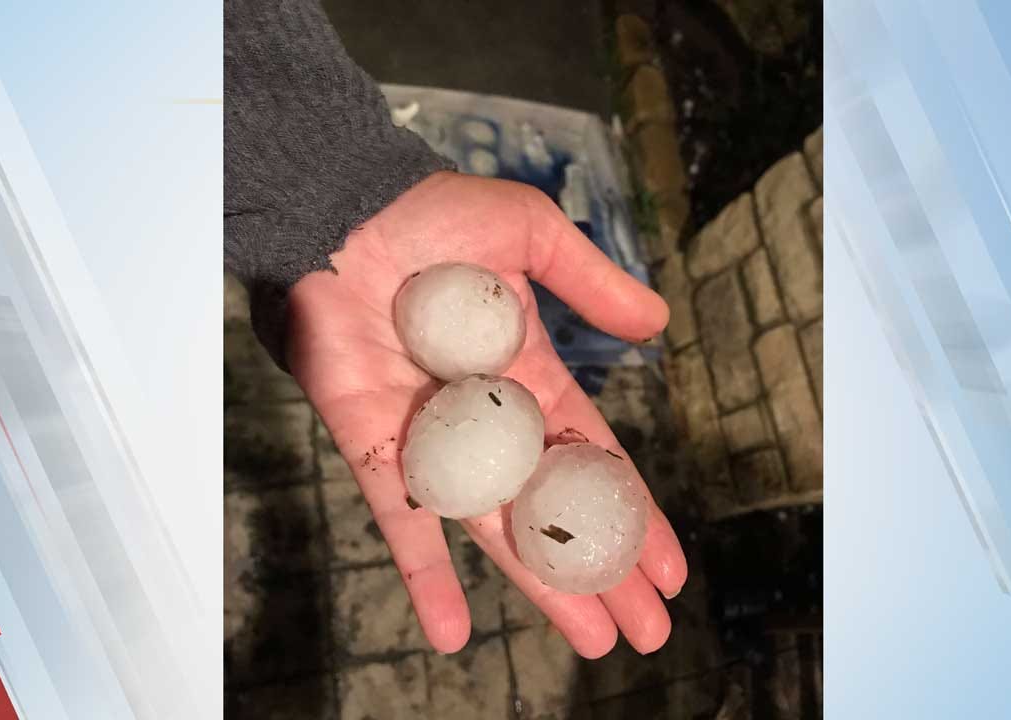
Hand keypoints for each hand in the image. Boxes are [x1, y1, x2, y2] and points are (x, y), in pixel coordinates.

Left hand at [286, 172, 687, 656]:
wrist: (341, 208)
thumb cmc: (433, 211)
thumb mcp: (531, 234)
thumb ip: (591, 282)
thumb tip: (659, 325)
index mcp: (527, 376)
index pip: (592, 457)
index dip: (633, 511)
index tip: (670, 565)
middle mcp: (484, 421)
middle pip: (553, 509)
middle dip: (601, 568)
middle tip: (648, 629)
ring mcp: (432, 439)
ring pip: (496, 528)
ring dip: (542, 585)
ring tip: (594, 639)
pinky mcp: (375, 445)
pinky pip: (403, 518)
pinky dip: (425, 574)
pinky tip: (452, 633)